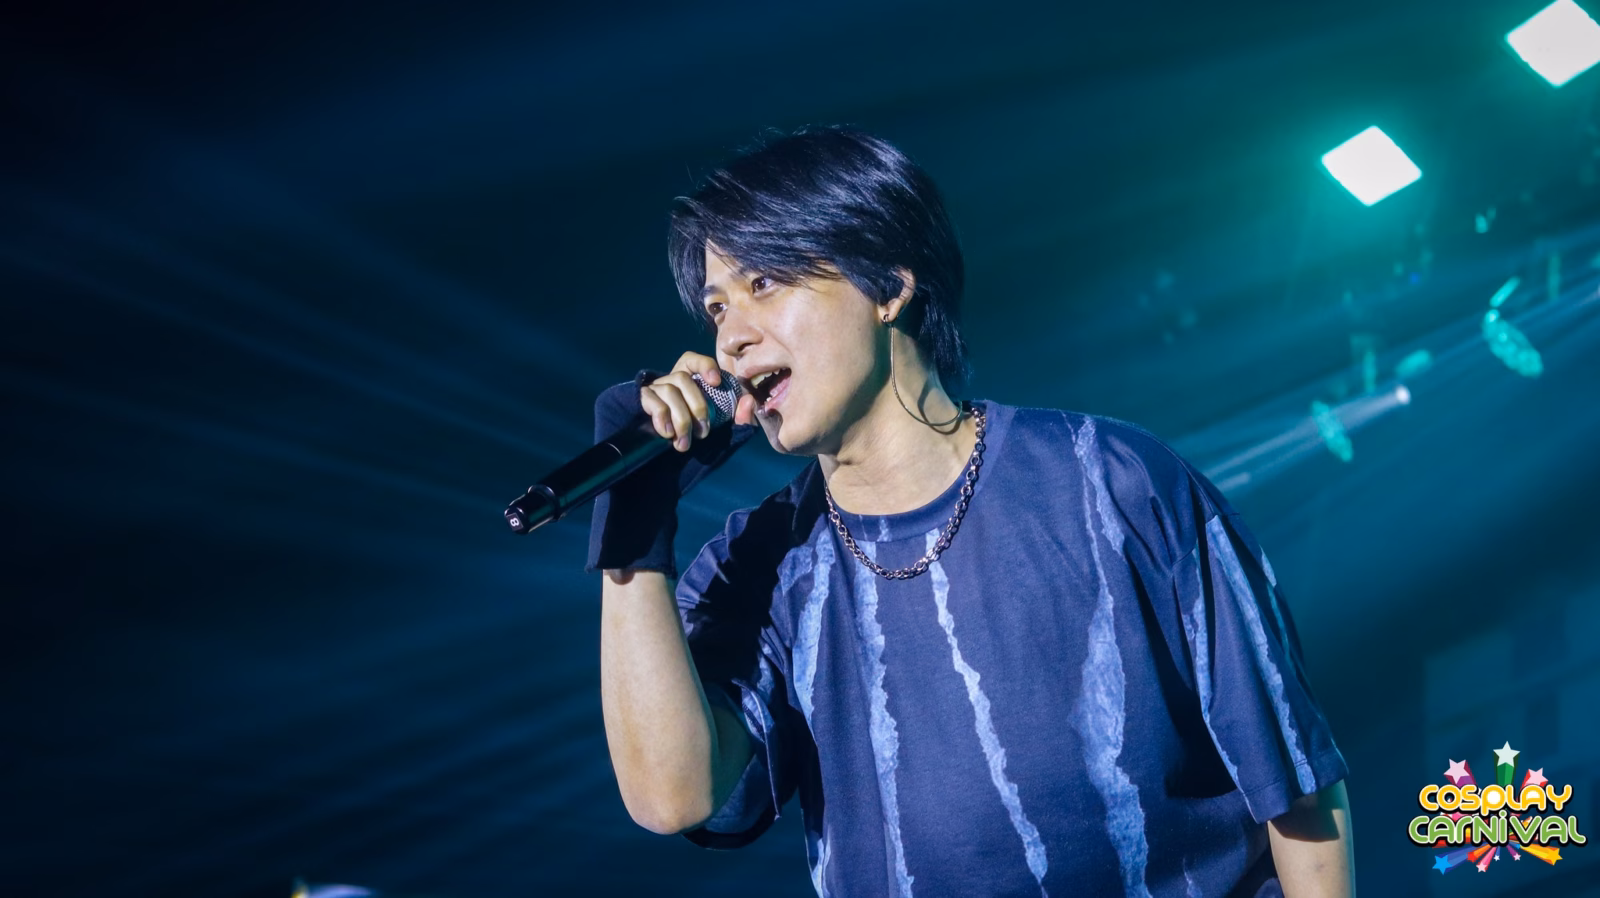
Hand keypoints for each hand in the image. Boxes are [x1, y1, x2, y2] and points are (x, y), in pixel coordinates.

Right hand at [639, 352, 757, 452]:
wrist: (663, 449)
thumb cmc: (696, 430)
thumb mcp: (721, 424)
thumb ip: (739, 415)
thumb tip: (749, 402)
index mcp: (690, 378)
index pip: (693, 360)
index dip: (705, 366)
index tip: (716, 382)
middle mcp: (671, 378)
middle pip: (682, 378)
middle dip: (697, 406)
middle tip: (704, 432)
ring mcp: (656, 388)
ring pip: (669, 391)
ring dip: (681, 419)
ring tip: (685, 442)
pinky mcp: (643, 401)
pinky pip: (652, 403)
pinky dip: (662, 419)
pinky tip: (669, 434)